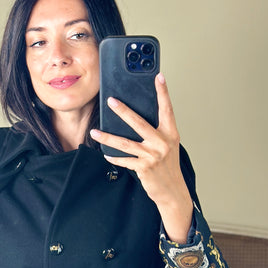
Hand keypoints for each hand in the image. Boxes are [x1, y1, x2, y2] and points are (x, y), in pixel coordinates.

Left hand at [90, 73, 192, 242]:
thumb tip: (135, 119)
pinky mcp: (144, 167)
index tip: (158, 77)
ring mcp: (153, 155)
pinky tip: (105, 154)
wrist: (172, 190)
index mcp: (170, 133)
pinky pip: (124, 160)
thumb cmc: (168, 166)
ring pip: (125, 143)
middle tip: (110, 100)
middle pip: (139, 122)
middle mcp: (162, 142)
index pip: (167, 109)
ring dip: (107, 137)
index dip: (163, 92)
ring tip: (94, 131)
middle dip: (123, 111)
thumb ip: (156, 132)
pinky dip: (114, 157)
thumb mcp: (167, 145)